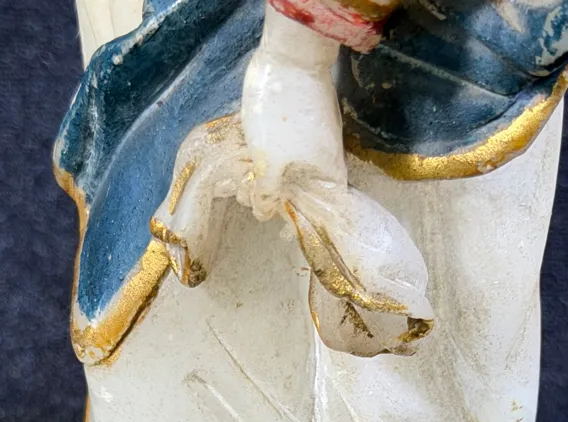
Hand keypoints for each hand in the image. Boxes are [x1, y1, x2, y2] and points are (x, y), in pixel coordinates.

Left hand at [240, 6, 347, 219]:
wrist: (287, 57)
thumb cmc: (282, 116)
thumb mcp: (270, 164)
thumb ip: (267, 194)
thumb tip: (263, 213)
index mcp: (330, 175)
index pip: (322, 210)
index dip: (298, 218)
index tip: (275, 218)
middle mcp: (323, 162)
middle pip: (298, 193)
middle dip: (271, 196)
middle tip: (246, 192)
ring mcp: (309, 143)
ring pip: (285, 172)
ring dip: (260, 177)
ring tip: (238, 176)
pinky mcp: (293, 127)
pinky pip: (278, 152)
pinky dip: (261, 158)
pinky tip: (241, 159)